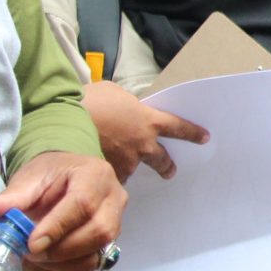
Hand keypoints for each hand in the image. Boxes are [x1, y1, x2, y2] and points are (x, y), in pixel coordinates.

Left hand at [0, 151, 126, 270]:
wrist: (68, 178)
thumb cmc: (51, 174)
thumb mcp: (30, 177)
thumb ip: (13, 196)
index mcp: (95, 175)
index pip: (83, 204)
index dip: (58, 227)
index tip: (31, 244)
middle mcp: (113, 199)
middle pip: (98, 232)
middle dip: (61, 250)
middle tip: (30, 254)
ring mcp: (116, 223)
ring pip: (97, 253)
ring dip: (62, 264)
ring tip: (33, 259)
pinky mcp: (108, 243)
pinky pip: (91, 264)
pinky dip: (64, 270)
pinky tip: (43, 263)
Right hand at [83, 79, 208, 180]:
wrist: (65, 120)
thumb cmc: (89, 100)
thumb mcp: (115, 93)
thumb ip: (127, 105)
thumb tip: (126, 110)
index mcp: (148, 121)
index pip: (178, 127)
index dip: (192, 133)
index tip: (204, 138)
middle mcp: (142, 145)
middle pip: (162, 159)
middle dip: (167, 166)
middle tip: (170, 171)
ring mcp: (126, 162)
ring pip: (133, 169)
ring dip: (127, 167)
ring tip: (116, 166)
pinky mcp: (109, 174)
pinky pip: (113, 177)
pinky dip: (108, 173)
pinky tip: (97, 170)